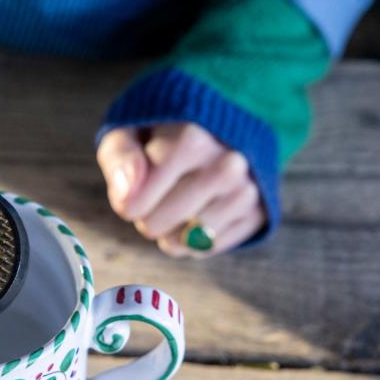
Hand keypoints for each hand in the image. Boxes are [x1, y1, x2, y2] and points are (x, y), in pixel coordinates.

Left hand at [97, 123, 264, 256]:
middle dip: (147, 217)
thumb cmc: (163, 134)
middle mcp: (227, 164)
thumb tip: (126, 198)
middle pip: (156, 225)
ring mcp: (247, 190)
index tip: (132, 189)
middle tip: (157, 195)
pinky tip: (194, 215)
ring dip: (168, 233)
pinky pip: (208, 248)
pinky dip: (193, 241)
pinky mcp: (259, 213)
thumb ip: (120, 158)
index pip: (136, 203)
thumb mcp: (129, 131)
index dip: (126, 204)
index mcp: (192, 138)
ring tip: (174, 205)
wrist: (221, 130)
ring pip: (184, 241)